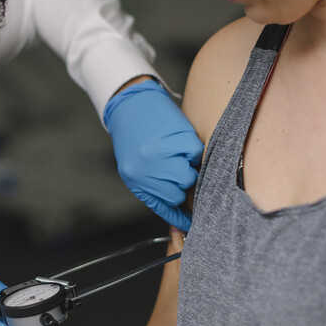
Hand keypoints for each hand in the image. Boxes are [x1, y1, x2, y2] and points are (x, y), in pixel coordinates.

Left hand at [103, 79, 203, 231]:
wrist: (129, 103)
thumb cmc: (134, 137)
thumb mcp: (136, 168)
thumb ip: (155, 189)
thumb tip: (182, 215)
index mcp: (136, 180)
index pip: (165, 207)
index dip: (181, 215)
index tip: (192, 222)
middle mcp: (147, 170)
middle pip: (180, 193)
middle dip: (184, 185)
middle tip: (180, 170)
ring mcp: (161, 154)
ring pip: (190, 176)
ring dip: (190, 167)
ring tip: (179, 155)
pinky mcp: (175, 137)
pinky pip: (196, 154)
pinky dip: (193, 149)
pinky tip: (181, 141)